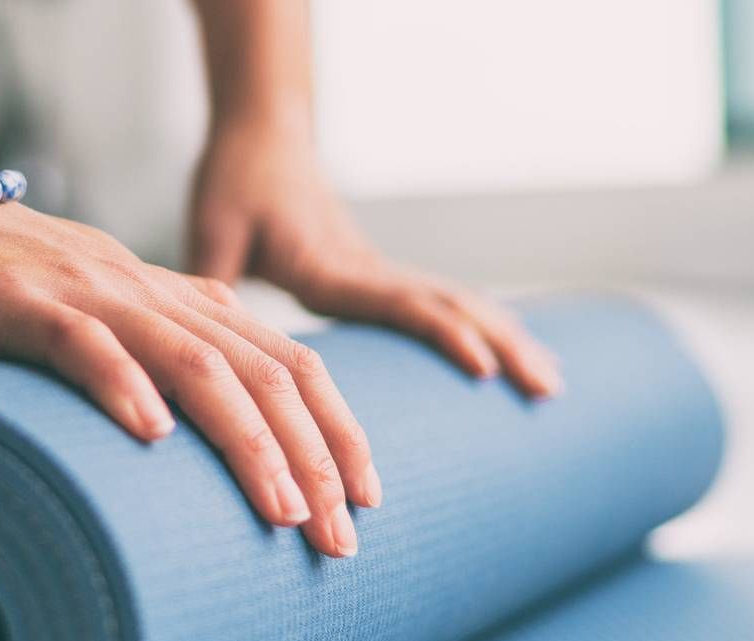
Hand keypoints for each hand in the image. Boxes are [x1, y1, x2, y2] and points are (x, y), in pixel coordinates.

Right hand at [0, 162, 379, 556]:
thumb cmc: (6, 288)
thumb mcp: (104, 326)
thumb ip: (157, 365)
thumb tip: (202, 446)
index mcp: (182, 303)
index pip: (289, 363)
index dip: (338, 429)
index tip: (369, 500)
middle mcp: (153, 295)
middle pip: (262, 372)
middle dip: (315, 457)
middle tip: (339, 537)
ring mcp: (93, 296)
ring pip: (195, 363)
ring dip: (247, 440)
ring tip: (281, 507)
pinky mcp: (24, 303)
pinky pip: (85, 344)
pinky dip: (124, 386)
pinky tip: (154, 435)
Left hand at [188, 126, 563, 397]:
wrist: (263, 137)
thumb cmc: (235, 183)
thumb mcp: (212, 229)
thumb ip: (210, 276)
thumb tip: (200, 341)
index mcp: (330, 265)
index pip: (399, 301)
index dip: (442, 333)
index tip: (483, 367)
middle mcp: (367, 269)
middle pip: (449, 306)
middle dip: (502, 347)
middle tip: (549, 391)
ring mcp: (380, 272)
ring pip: (458, 304)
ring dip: (508, 340)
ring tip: (552, 385)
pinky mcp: (380, 276)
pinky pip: (444, 303)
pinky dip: (485, 329)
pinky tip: (512, 357)